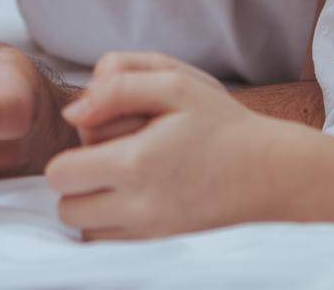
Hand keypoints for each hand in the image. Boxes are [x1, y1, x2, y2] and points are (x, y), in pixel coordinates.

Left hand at [45, 52, 298, 239]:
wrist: (272, 174)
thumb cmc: (222, 123)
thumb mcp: (176, 82)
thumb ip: (117, 85)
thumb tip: (72, 114)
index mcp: (136, 163)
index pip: (61, 173)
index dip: (72, 153)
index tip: (99, 140)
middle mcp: (139, 209)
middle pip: (68, 208)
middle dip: (79, 183)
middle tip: (112, 161)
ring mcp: (151, 237)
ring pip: (86, 233)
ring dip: (94, 208)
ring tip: (127, 182)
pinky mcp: (161, 251)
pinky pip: (112, 248)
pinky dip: (113, 228)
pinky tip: (139, 202)